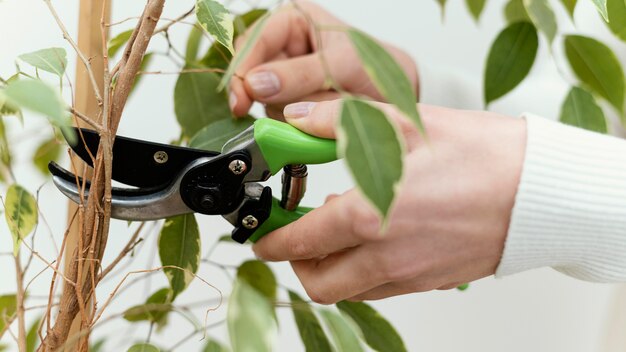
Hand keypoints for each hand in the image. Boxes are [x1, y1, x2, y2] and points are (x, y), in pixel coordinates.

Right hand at [228, 1, 418, 118]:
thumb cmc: (375, 66)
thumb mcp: (340, 65)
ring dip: (288, 109)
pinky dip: (293, 122)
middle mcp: (284, 46)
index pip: (255, 40)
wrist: (394, 94)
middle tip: (271, 111)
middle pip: (252, 71)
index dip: (244, 68)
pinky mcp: (288, 102)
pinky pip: (278, 116)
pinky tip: (313, 117)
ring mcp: (283, 77)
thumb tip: (257, 84)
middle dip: (266, 93)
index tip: (242, 95)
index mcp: (293, 20)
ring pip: (264, 98)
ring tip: (321, 105)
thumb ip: (299, 75)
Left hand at [253, 100, 526, 303]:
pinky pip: (383, 288)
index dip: (272, 240)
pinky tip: (374, 237)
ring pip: (350, 290)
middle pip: (318, 283)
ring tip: (335, 232)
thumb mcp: (404, 123)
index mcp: (371, 217)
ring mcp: (411, 275)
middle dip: (296, 263)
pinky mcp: (431, 281)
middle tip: (295, 235)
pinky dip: (364, 271)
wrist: (541, 191)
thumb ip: (339, 123)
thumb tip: (299, 122)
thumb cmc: (482, 157)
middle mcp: (387, 256)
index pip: (300, 242)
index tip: (263, 233)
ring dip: (330, 268)